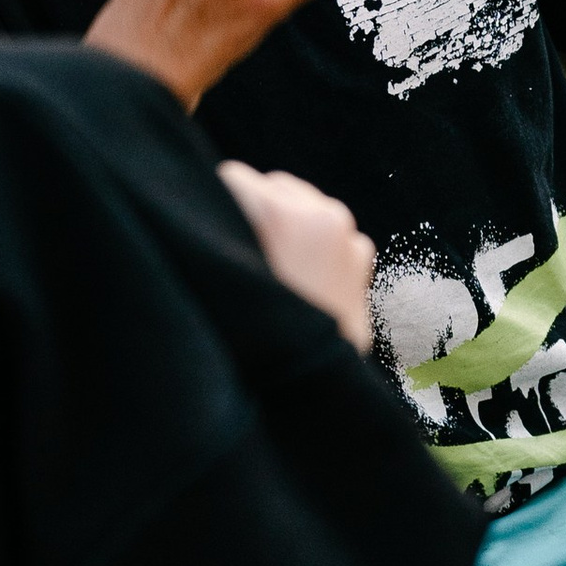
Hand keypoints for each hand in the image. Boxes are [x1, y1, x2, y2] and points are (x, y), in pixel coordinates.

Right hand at [219, 161, 376, 352]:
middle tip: (244, 257)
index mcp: (280, 214)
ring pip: (302, 203)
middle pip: (271, 186)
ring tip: (274, 271)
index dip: (217, 205)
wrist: (312, 386)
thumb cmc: (254, 341)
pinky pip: (328, 228)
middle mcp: (320, 214)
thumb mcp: (222, 281)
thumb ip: (218, 234)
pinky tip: (300, 279)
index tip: (213, 234)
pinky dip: (314, 243)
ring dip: (287, 225)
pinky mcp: (361, 254)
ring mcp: (347, 233)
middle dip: (256, 212)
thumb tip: (203, 202)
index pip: (233, 178)